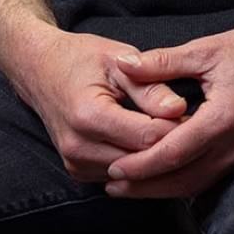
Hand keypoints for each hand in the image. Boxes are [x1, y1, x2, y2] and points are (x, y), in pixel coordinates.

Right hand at [8, 26, 193, 182]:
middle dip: (168, 145)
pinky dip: (136, 162)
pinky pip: (117, 175)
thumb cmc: (80, 58)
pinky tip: (149, 143)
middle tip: (191, 126)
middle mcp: (77, 146)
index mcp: (88, 115)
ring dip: (153, 158)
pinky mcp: (77, 171)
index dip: (176, 128)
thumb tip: (180, 110)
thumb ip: (150, 86)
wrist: (39, 69)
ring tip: (172, 133)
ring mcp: (75, 163)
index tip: (194, 114)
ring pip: (131, 174)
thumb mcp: (118, 60)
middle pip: (140, 160)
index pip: (147, 137)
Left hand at [100, 15, 233, 198]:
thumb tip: (123, 64)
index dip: (142, 165)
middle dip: (147, 186)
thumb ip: (163, 62)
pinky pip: (213, 175)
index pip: (175, 153)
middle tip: (113, 186)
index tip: (114, 169)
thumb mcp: (206, 49)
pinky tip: (166, 175)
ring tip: (132, 185)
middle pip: (185, 179)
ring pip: (199, 182)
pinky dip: (186, 179)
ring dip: (164, 187)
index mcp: (224, 118)